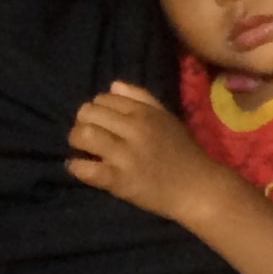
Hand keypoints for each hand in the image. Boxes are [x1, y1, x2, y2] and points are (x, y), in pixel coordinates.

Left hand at [67, 80, 211, 222]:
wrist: (197, 188)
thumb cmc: (183, 152)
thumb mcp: (166, 118)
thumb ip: (141, 98)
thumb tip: (112, 85)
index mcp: (144, 112)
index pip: (104, 98)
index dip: (95, 108)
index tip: (98, 121)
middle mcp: (134, 129)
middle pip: (88, 113)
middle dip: (81, 122)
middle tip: (85, 135)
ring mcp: (125, 155)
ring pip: (83, 135)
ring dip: (75, 140)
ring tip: (81, 149)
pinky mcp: (119, 181)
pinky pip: (87, 168)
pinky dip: (76, 166)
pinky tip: (77, 167)